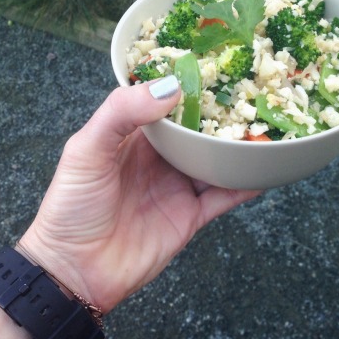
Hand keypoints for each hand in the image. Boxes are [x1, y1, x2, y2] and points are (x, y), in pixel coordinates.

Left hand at [19, 78, 259, 312]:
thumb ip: (121, 113)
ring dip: (237, 148)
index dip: (189, 88)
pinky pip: (224, 197)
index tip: (216, 67)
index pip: (167, 106)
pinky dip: (244, 185)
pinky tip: (264, 170)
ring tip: (266, 127)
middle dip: (221, 116)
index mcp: (135, 137)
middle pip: (198, 133)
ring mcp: (178, 187)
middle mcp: (161, 159)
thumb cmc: (72, 206)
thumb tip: (170, 87)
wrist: (77, 271)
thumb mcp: (86, 150)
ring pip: (216, 162)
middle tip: (252, 92)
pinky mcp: (191, 215)